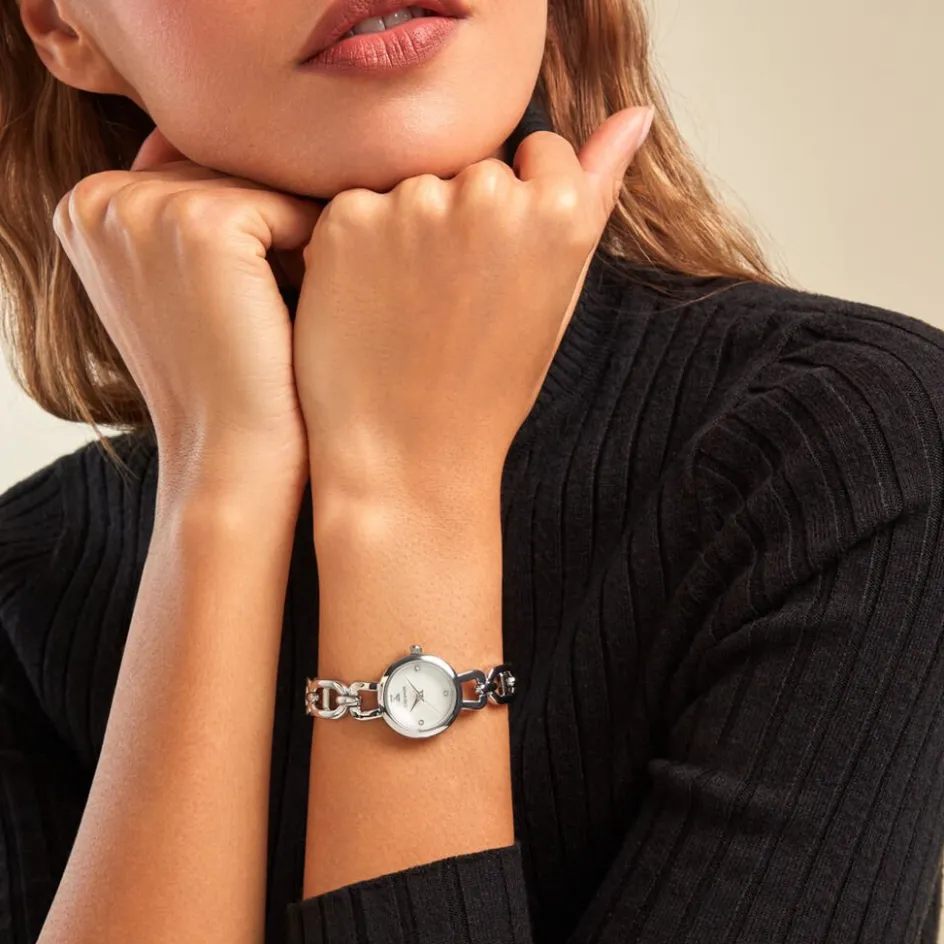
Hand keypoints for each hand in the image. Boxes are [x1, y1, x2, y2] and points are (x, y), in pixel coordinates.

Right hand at [52, 126, 323, 491]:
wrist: (230, 457)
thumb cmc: (220, 380)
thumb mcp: (184, 287)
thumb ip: (191, 215)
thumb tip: (252, 155)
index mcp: (84, 207)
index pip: (198, 172)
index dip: (248, 229)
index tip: (254, 294)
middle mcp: (100, 197)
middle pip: (231, 171)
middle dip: (274, 230)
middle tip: (287, 304)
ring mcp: (145, 206)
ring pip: (266, 187)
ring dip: (300, 241)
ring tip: (300, 307)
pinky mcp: (201, 222)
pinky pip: (296, 207)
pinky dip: (319, 253)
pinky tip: (310, 305)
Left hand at [292, 106, 654, 505]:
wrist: (409, 456)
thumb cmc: (491, 384)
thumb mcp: (561, 291)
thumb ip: (597, 191)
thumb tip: (635, 115)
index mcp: (558, 209)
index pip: (539, 153)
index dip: (520, 209)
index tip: (500, 267)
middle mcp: (489, 194)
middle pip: (474, 168)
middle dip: (465, 217)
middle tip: (452, 299)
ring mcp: (412, 203)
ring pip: (414, 187)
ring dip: (410, 229)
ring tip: (410, 308)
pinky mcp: (347, 219)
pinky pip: (358, 207)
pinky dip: (359, 245)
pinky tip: (369, 303)